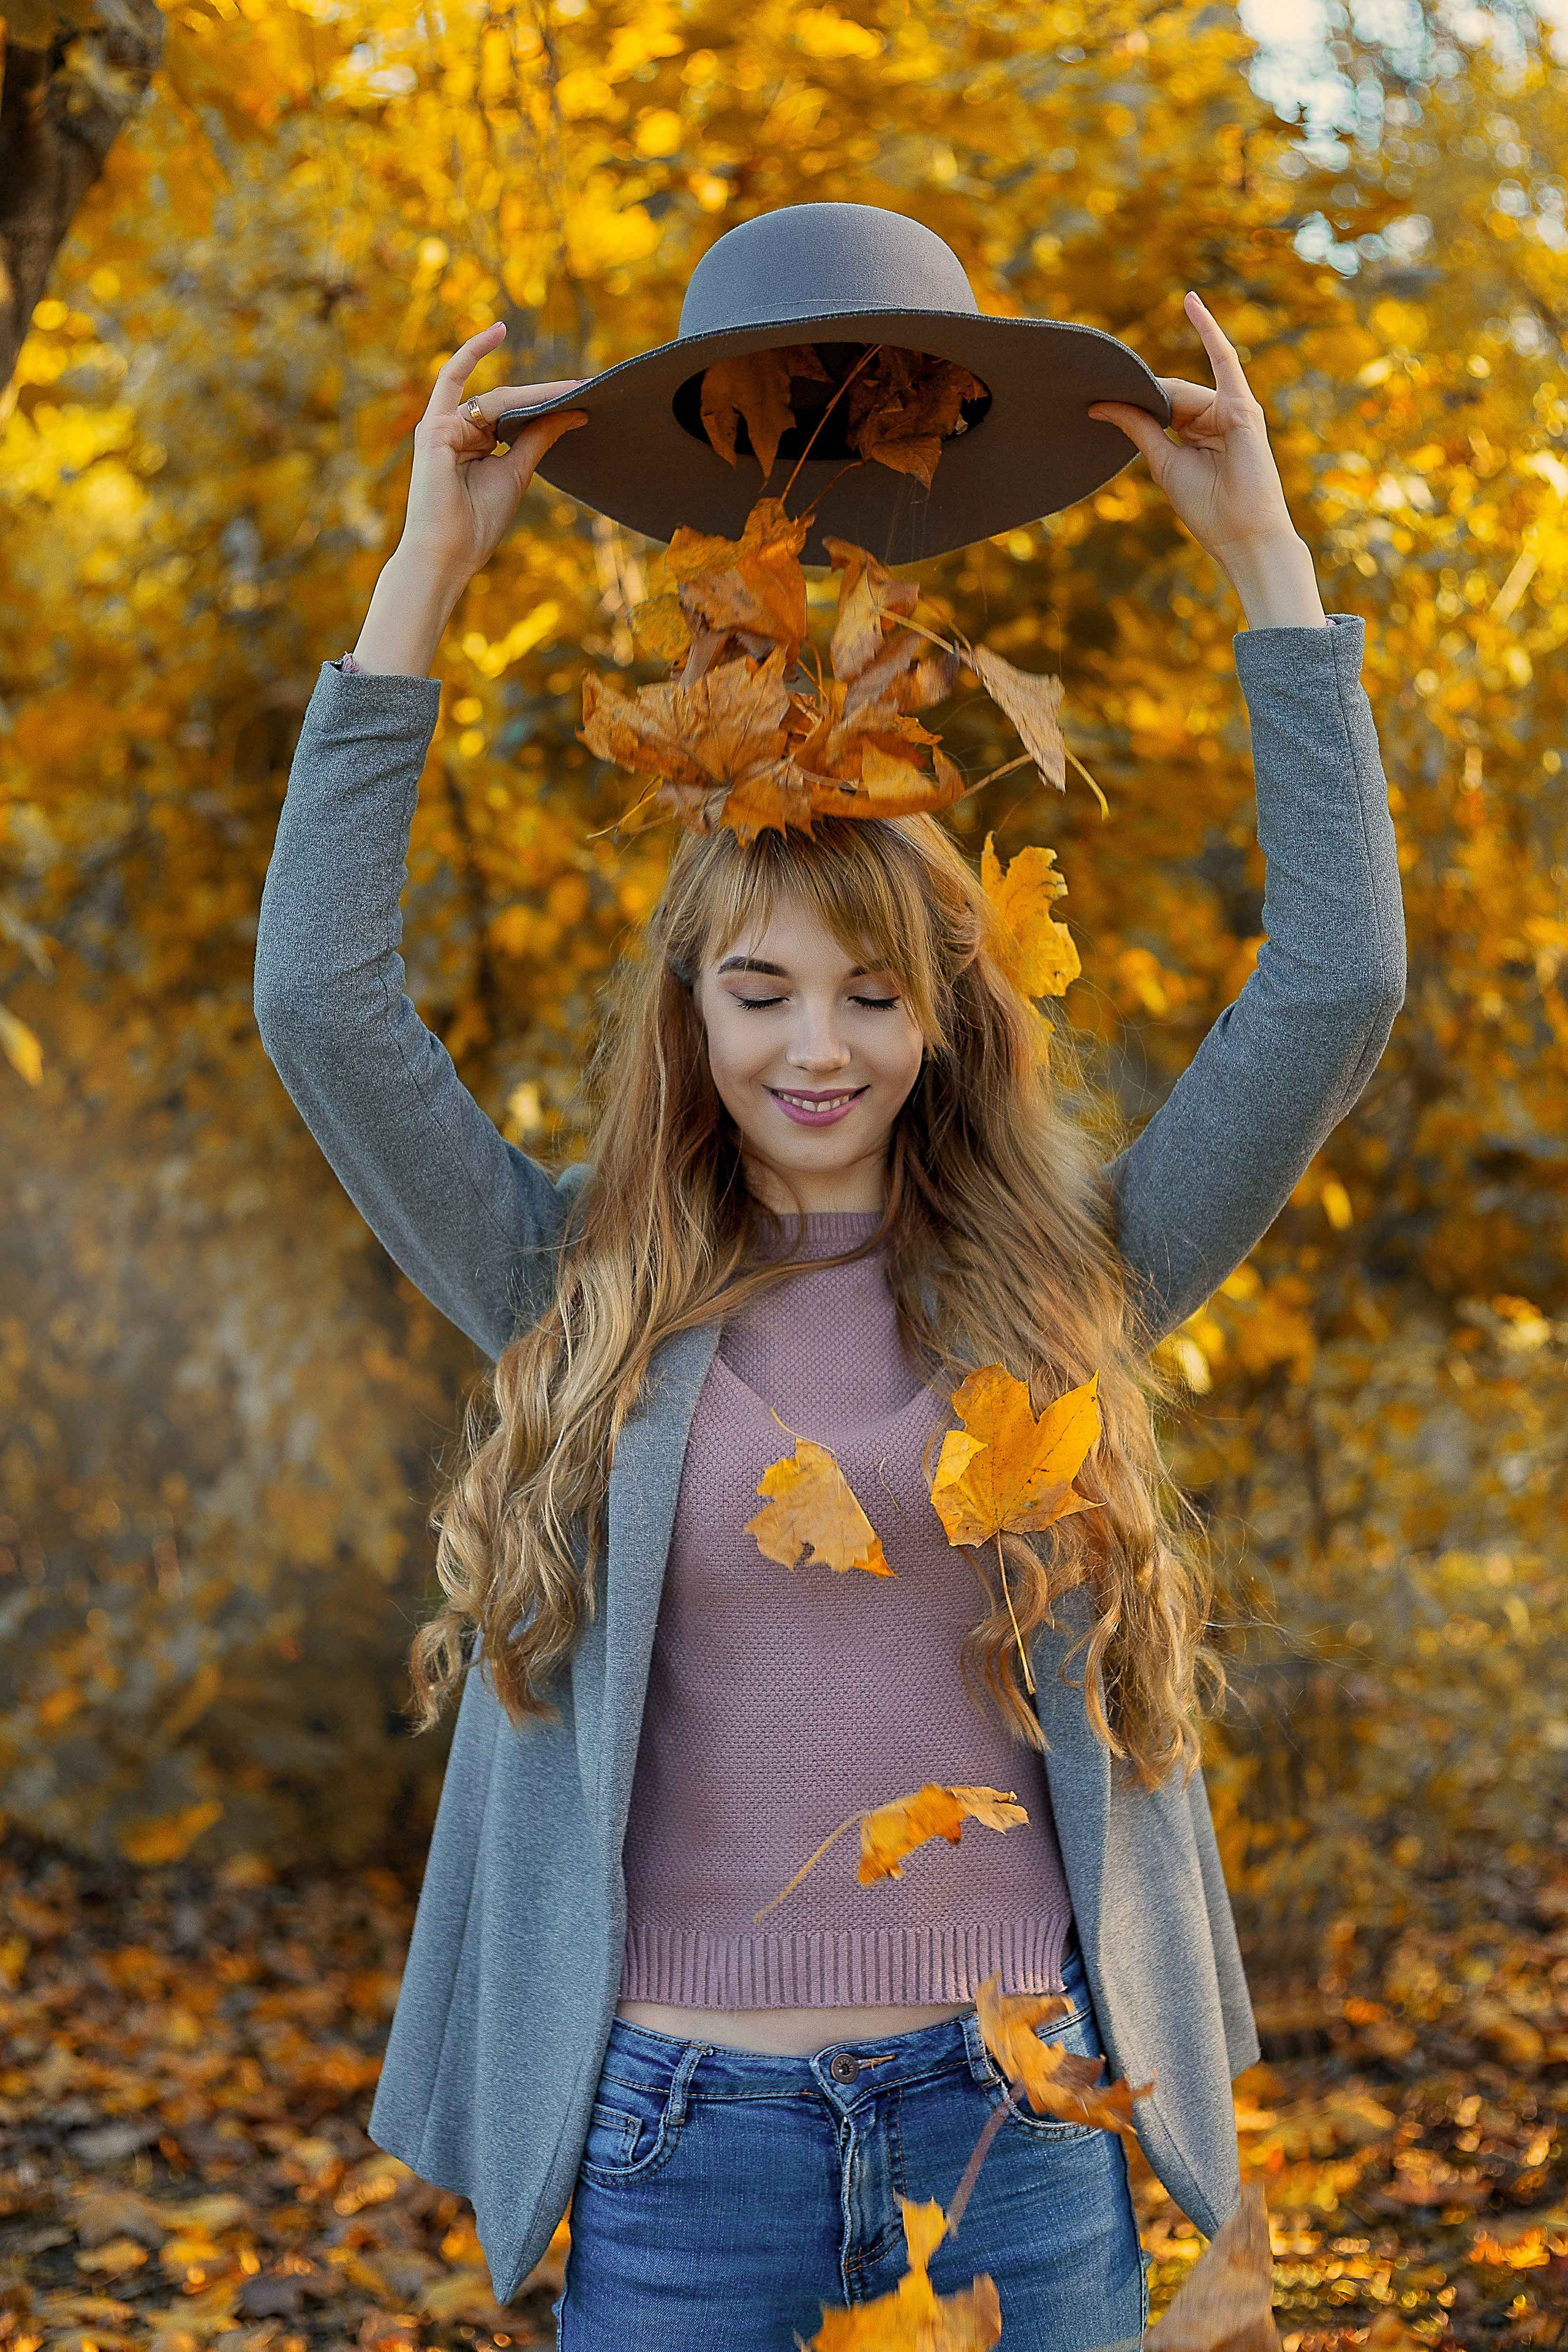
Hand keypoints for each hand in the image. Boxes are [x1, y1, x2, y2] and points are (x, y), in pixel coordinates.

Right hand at [400, 320, 588, 583]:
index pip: (515, 414)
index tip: (582, 396)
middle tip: (587, 386)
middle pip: (509, 403)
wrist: (448, 554)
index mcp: (475, 444)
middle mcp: (458, 430)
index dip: (547, 405)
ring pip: (496, 398)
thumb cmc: (477, 523)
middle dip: (547, 396)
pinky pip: (452, 377)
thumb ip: (539, 438)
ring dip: (534, 393)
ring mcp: (445, 426)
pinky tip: (498, 332)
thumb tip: (574, 410)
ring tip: (571, 387)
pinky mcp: (435, 427)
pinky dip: (472, 352)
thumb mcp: (518, 472)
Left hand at [1088, 293, 1325, 628]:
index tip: (1098, 401)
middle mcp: (1216, 415)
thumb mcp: (1164, 463)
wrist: (1243, 536)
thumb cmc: (1209, 508)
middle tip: (1109, 402)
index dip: (1135, 404)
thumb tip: (1100, 404)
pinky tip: (1190, 302)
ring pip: (1182, 392)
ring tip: (1148, 421)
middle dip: (1144, 404)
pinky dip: (1208, 329)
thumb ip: (1139, 428)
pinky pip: (1223, 359)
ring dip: (1158, 402)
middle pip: (1170, 396)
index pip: (1162, 404)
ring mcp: (1232, 408)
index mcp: (1199, 432)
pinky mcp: (1242, 407)